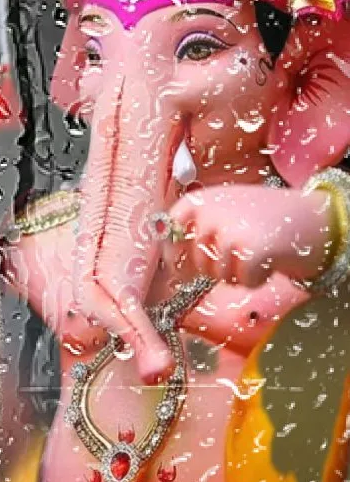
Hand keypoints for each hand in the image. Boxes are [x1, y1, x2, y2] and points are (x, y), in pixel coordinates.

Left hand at [164, 184, 332, 287]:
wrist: (309, 216)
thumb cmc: (263, 217)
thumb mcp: (226, 210)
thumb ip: (199, 229)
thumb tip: (171, 266)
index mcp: (201, 199)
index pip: (171, 229)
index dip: (174, 252)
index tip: (180, 267)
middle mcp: (211, 213)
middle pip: (198, 261)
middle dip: (219, 267)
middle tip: (243, 251)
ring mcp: (229, 232)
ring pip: (220, 276)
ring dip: (240, 273)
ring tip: (259, 251)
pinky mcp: (249, 252)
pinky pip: (243, 283)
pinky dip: (257, 280)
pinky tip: (270, 261)